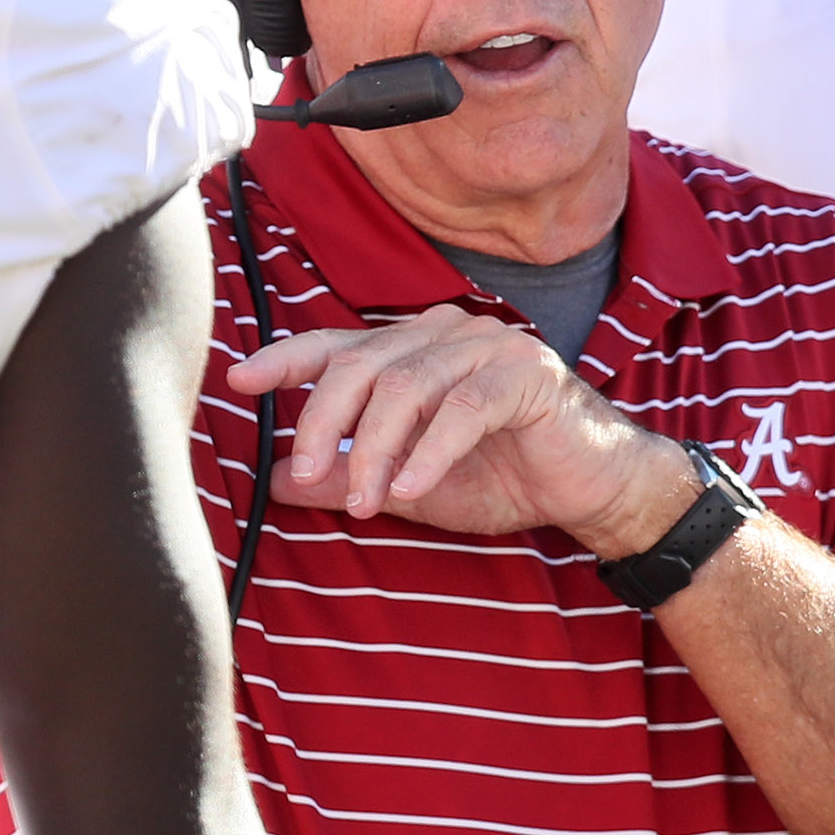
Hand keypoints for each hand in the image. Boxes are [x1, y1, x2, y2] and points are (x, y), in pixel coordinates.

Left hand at [226, 306, 699, 552]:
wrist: (593, 489)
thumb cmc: (505, 477)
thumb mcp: (409, 485)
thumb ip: (347, 474)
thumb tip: (275, 478)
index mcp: (415, 348)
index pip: (339, 345)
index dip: (288, 359)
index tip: (240, 380)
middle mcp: (446, 332)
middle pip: (361, 364)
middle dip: (323, 422)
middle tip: (307, 475)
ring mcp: (488, 346)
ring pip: (406, 385)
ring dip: (375, 449)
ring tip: (367, 502)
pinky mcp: (525, 374)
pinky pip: (462, 408)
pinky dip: (429, 451)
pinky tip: (410, 488)